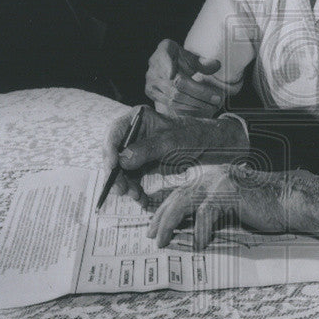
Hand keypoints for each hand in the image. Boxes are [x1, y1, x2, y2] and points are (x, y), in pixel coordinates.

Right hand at [103, 106, 248, 201]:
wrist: (209, 146)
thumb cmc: (193, 137)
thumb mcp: (171, 142)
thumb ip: (146, 150)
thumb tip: (122, 159)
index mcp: (138, 118)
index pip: (115, 133)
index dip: (109, 151)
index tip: (111, 169)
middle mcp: (133, 133)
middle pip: (115, 154)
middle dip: (117, 174)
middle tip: (122, 191)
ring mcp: (137, 148)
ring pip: (122, 169)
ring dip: (126, 185)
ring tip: (137, 196)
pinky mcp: (143, 163)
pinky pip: (133, 177)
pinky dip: (135, 188)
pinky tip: (141, 199)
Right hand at [145, 39, 224, 116]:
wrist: (165, 64)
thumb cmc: (179, 59)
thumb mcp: (190, 56)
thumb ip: (202, 62)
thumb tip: (216, 65)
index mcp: (163, 50)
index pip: (164, 57)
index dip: (167, 66)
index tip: (173, 74)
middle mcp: (154, 67)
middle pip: (176, 84)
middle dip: (199, 93)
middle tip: (216, 99)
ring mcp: (151, 82)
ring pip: (173, 97)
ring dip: (195, 104)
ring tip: (211, 106)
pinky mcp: (152, 94)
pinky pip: (170, 105)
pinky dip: (186, 109)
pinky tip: (200, 110)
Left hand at [147, 164, 318, 249]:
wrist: (289, 201)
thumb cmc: (264, 208)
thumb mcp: (231, 208)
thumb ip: (211, 212)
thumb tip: (187, 229)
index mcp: (212, 176)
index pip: (181, 191)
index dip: (164, 208)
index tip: (154, 225)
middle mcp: (213, 175)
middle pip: (178, 196)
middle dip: (161, 217)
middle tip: (152, 236)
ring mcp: (221, 181)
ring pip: (185, 203)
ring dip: (171, 224)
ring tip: (164, 241)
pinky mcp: (230, 192)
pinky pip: (206, 214)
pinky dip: (201, 231)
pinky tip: (200, 244)